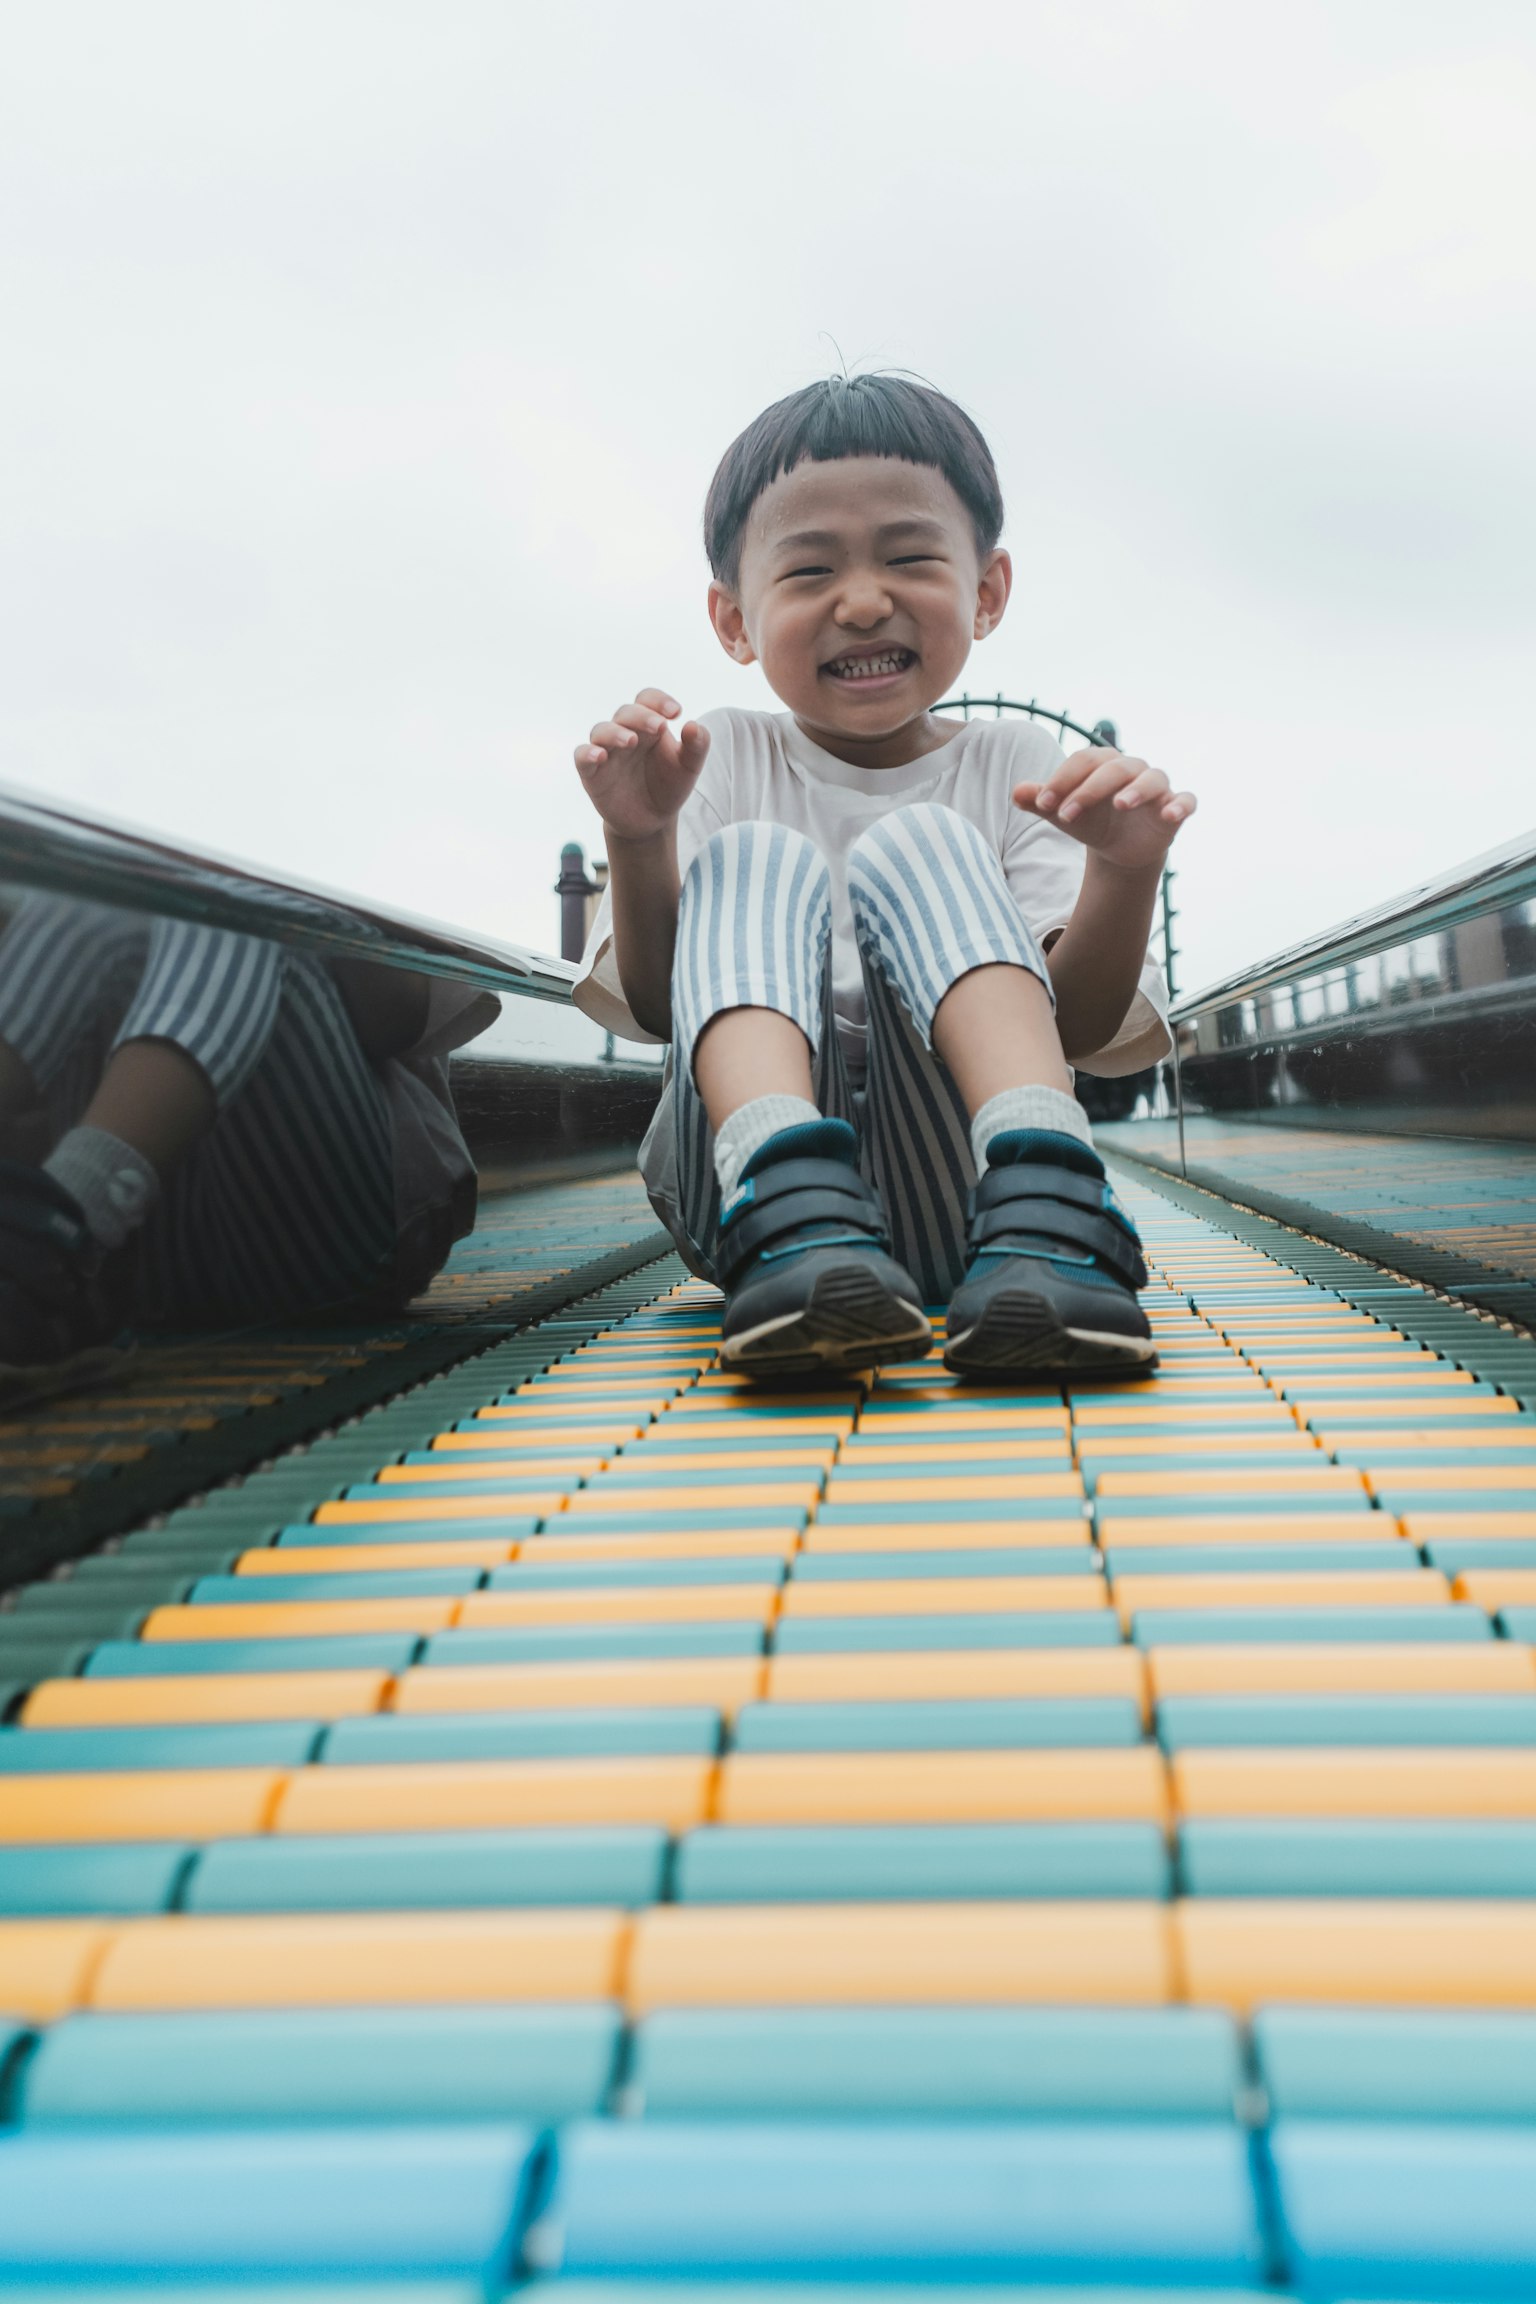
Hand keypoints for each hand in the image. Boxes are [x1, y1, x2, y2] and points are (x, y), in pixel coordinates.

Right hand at [575, 689, 709, 842]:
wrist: (652, 821)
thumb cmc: (669, 786)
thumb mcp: (689, 767)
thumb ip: (697, 745)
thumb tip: (693, 725)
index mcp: (648, 725)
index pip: (647, 700)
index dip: (659, 701)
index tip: (675, 713)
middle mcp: (625, 732)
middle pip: (626, 712)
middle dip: (642, 717)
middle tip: (660, 728)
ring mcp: (607, 752)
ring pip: (601, 730)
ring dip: (615, 732)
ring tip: (631, 741)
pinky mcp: (592, 773)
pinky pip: (582, 757)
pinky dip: (587, 753)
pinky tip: (599, 756)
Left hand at [1014, 747, 1195, 872]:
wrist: (1119, 847)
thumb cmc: (1091, 820)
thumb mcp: (1062, 814)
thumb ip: (1040, 801)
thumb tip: (1016, 792)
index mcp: (1103, 763)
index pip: (1083, 761)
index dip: (1062, 780)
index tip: (1042, 804)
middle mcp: (1132, 769)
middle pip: (1115, 768)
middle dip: (1089, 790)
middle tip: (1065, 815)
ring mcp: (1157, 787)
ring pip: (1153, 778)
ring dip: (1138, 789)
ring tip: (1120, 804)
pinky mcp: (1175, 809)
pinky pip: (1186, 801)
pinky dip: (1181, 805)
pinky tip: (1170, 815)